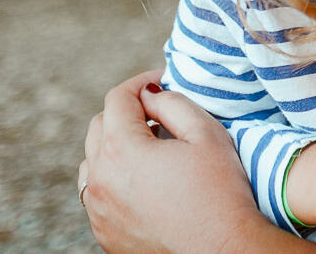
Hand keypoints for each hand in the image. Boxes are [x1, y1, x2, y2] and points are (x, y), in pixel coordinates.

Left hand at [80, 70, 313, 252]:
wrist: (223, 250)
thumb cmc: (220, 191)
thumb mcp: (206, 133)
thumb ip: (173, 103)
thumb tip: (150, 94)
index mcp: (120, 149)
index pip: (117, 98)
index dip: (141, 82)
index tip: (161, 79)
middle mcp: (99, 179)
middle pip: (99, 127)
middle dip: (126, 112)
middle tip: (159, 113)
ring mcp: (97, 210)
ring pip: (92, 163)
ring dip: (115, 147)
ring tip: (150, 149)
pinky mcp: (104, 233)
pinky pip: (98, 195)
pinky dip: (115, 179)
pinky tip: (146, 182)